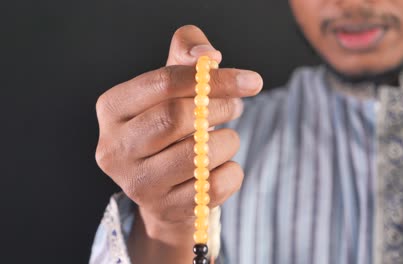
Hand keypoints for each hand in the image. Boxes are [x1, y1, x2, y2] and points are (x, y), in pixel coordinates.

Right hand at [95, 25, 262, 262]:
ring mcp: (136, 184)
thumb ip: (187, 56)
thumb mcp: (173, 85)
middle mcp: (114, 148)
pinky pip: (214, 187)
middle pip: (175, 118)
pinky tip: (221, 167)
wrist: (164, 184)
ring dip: (227, 141)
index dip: (213, 79)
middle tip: (237, 106)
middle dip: (219, 107)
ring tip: (226, 137)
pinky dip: (231, 172)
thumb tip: (208, 55)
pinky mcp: (163, 209)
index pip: (162, 83)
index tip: (252, 81)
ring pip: (198, 155)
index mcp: (112, 108)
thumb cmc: (171, 124)